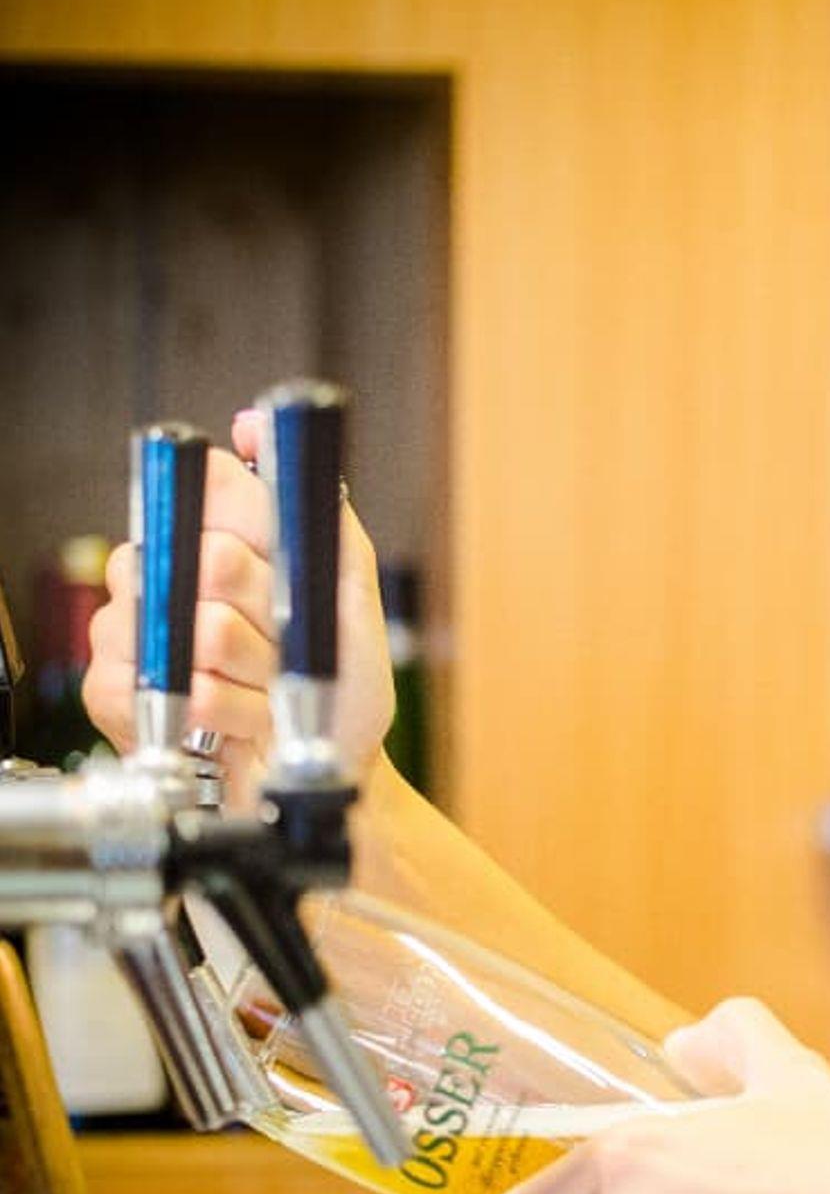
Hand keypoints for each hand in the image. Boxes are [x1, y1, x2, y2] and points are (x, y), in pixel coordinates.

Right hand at [81, 410, 395, 805]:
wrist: (325, 766)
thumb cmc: (339, 681)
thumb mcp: (350, 589)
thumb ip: (317, 511)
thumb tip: (250, 427)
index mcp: (219, 541)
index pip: (210, 486)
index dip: (255, 525)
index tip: (279, 560)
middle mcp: (169, 577)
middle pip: (211, 557)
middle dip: (272, 613)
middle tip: (286, 642)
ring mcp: (139, 634)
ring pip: (203, 630)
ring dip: (259, 671)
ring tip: (269, 688)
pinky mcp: (116, 693)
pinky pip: (178, 688)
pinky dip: (233, 711)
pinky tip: (243, 719)